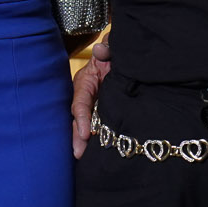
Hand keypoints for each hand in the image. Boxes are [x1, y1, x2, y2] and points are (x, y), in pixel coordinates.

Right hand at [71, 43, 112, 159]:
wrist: (129, 61)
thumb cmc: (118, 54)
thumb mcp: (113, 49)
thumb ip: (108, 48)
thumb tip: (101, 50)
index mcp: (87, 80)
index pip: (80, 100)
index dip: (81, 116)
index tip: (84, 133)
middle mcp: (87, 96)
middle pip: (79, 118)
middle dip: (77, 136)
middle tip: (79, 153)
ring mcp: (95, 106)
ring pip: (86, 125)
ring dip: (83, 142)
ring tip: (83, 158)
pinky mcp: (103, 115)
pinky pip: (97, 128)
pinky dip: (95, 141)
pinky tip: (95, 155)